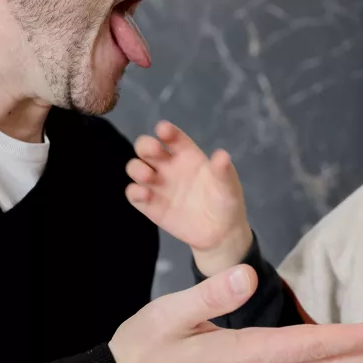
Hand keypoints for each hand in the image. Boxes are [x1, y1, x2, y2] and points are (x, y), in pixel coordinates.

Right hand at [126, 123, 251, 274]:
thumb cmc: (225, 201)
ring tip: (149, 176)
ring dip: (137, 168)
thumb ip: (223, 171)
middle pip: (146, 147)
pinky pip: (133, 193)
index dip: (166, 131)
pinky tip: (146, 195)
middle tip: (154, 151)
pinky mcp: (149, 204)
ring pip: (135, 167)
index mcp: (186, 154)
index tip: (163, 130)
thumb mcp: (228, 185)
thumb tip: (222, 155)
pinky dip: (135, 192)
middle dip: (145, 145)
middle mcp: (168, 165)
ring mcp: (157, 184)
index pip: (172, 137)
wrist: (220, 232)